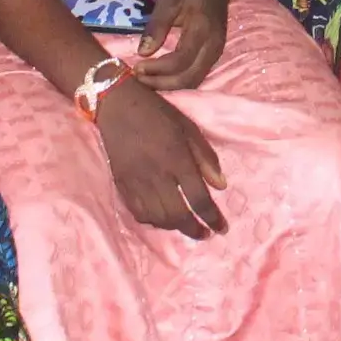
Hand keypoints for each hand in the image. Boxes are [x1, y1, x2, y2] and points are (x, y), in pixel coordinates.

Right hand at [99, 86, 227, 235]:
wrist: (118, 107)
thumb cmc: (158, 114)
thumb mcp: (189, 128)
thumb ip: (206, 158)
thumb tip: (221, 186)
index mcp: (178, 159)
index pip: (199, 198)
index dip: (212, 218)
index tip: (222, 228)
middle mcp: (157, 175)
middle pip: (178, 215)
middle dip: (194, 230)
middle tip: (205, 233)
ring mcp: (137, 182)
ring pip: (157, 218)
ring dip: (174, 227)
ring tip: (186, 225)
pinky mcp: (122, 185)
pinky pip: (138, 213)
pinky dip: (152, 221)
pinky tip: (161, 218)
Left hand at [132, 0, 234, 91]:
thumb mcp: (169, 0)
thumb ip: (157, 25)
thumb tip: (143, 52)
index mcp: (203, 30)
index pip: (180, 60)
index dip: (157, 69)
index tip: (137, 66)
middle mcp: (213, 47)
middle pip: (188, 78)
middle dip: (161, 83)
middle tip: (138, 79)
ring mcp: (216, 54)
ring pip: (193, 82)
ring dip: (168, 86)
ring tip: (147, 80)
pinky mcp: (213, 58)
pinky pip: (195, 77)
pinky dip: (177, 82)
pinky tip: (160, 77)